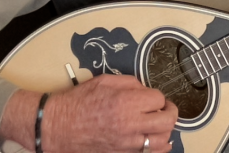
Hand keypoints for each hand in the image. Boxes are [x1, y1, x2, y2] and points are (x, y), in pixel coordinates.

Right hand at [0, 75, 177, 152]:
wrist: (58, 126)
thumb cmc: (79, 102)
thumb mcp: (105, 81)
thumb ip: (131, 83)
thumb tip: (147, 90)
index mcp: (126, 103)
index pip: (159, 99)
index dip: (157, 96)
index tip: (151, 97)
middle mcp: (130, 125)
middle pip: (167, 120)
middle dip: (169, 112)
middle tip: (164, 108)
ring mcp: (127, 144)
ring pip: (163, 141)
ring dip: (165, 130)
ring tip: (159, 124)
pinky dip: (158, 147)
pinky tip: (155, 140)